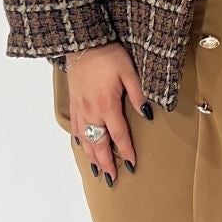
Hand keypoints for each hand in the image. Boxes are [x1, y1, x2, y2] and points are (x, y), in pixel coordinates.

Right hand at [66, 41, 147, 184]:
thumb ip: (138, 94)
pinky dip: (80, 141)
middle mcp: (92, 112)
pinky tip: (83, 146)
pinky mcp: (74, 102)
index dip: (126, 152)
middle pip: (99, 144)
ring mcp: (81, 108)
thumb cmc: (109, 55)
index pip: (119, 136)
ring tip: (97, 170)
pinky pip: (76, 128)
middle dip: (106, 163)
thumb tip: (147, 114)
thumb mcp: (129, 72)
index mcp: (107, 106)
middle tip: (111, 178)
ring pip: (85, 139)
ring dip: (92, 156)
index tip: (132, 165)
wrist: (83, 43)